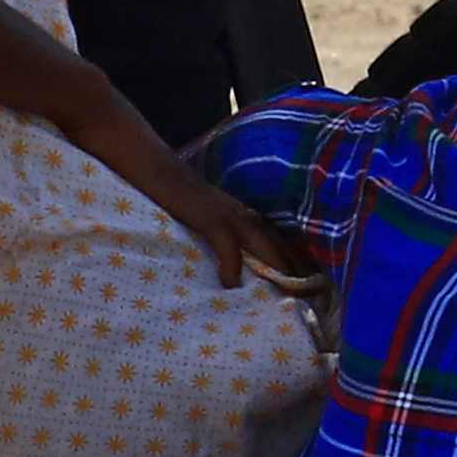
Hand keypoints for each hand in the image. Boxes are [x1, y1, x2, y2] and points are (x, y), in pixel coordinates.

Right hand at [89, 121, 303, 290]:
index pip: (273, 235)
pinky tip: (230, 284)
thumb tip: (219, 260)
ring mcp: (223, 209)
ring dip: (275, 266)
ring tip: (286, 294)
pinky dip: (231, 262)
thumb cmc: (167, 193)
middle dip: (294, 266)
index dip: (290, 257)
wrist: (147, 162)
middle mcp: (238, 208)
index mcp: (237, 210)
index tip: (305, 281)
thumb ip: (211, 231)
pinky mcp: (204, 213)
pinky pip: (224, 241)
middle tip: (309, 294)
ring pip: (260, 240)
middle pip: (276, 240)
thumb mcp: (195, 215)